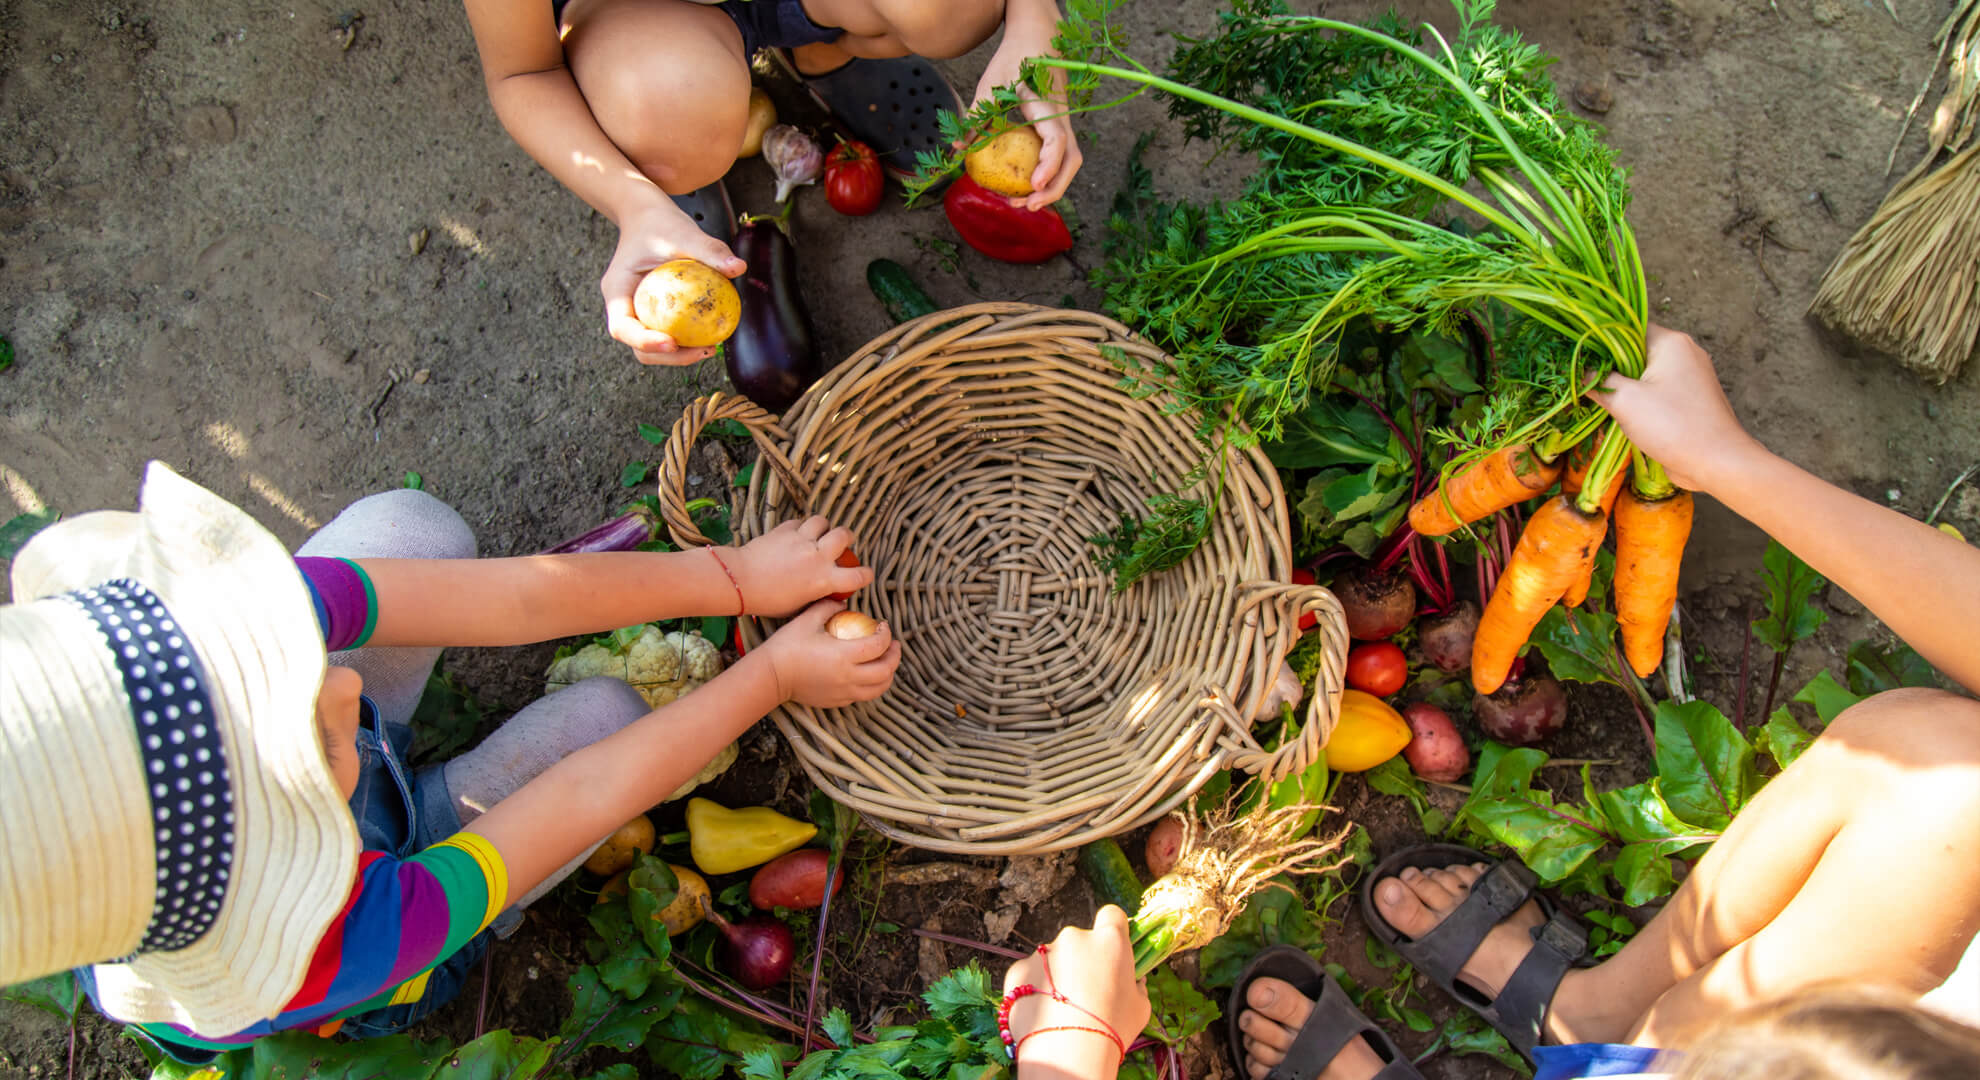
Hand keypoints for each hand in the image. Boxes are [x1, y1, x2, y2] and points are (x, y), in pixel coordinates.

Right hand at [601, 199, 746, 364]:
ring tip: (711, 348)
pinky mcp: (653, 313)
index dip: (644, 341)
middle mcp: (623, 306)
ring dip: (680, 355)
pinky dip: (686, 339)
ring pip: (652, 347)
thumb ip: (709, 250)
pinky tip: (712, 335)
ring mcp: (637, 312)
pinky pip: (667, 332)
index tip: (671, 343)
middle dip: (669, 357)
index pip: (622, 327)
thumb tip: (738, 267)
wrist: (648, 216)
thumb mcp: (683, 233)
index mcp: (617, 290)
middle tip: (704, 350)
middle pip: (638, 346)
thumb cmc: (659, 223)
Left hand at [725, 516, 872, 616]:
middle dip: (847, 537)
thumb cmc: (768, 601)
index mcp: (824, 580)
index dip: (866, 575)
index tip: (865, 574)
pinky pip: (800, 522)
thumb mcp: (799, 607)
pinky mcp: (785, 530)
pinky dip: (801, 526)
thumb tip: (829, 596)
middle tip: (844, 541)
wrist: (741, 582)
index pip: (858, 576)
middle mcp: (817, 557)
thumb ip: (817, 598)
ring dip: (824, 527)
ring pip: (822, 521)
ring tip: (820, 532)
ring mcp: (801, 540)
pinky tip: (797, 533)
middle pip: (844, 535)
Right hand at [756, 600, 900, 706]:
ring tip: (885, 661)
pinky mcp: (837, 701)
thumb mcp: (808, 619)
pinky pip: (863, 695)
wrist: (771, 675)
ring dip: (888, 674)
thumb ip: (830, 607)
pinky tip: (866, 674)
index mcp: (844, 655)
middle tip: (893, 645)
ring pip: (879, 688)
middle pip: (886, 671)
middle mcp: (848, 677)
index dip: (886, 634)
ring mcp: (844, 692)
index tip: (883, 626)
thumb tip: (845, 604)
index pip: (879, 646)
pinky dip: (872, 685)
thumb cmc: (787, 645)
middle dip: (895, 656)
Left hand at [969, 27, 1080, 209]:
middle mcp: (1062, 118)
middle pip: (1071, 160)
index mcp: (1047, 105)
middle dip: (1054, 188)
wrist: (1038, 36)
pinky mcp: (1059, 127)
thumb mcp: (990, 83)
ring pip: (1069, 161)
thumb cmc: (1014, 57)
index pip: (1057, 140)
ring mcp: (1064, 123)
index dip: (1048, 165)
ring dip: (1052, 185)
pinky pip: (1060, 156)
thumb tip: (958, 149)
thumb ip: (975, 116)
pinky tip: (1025, 184)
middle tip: (1026, 205)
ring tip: (1023, 202)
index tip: (1032, 184)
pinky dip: (1048, 174)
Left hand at [1004, 907, 1149, 1079]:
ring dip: (1057, 977)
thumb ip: (1136, 986)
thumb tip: (1133, 981)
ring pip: (1053, 959)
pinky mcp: (1019, 969)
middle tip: (1087, 994)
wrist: (1068, 1052)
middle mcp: (1075, 937)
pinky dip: (1035, 989)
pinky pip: (1031, 975)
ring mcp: (1043, 952)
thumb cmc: (1113, 1028)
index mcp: (1109, 940)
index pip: (1112, 916)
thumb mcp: (1140, 1007)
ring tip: (1062, 1011)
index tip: (1112, 951)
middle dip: (1083, 961)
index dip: (1113, 931)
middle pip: (1080, 942)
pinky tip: (1044, 1014)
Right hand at [1589, 325, 1764, 493]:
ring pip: (1646, 372)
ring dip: (1625, 386)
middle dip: (1611, 368)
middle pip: (1636, 350)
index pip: (1627, 328)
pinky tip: (1625, 414)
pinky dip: (1641, 399)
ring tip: (1603, 400)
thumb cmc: (1672, 425)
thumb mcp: (1625, 400)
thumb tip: (1578, 372)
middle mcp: (1685, 352)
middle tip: (1586, 382)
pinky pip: (1658, 390)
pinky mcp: (1691, 398)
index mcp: (1672, 342)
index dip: (1600, 341)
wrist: (1717, 462)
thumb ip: (1598, 381)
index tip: (1579, 357)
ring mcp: (1691, 376)